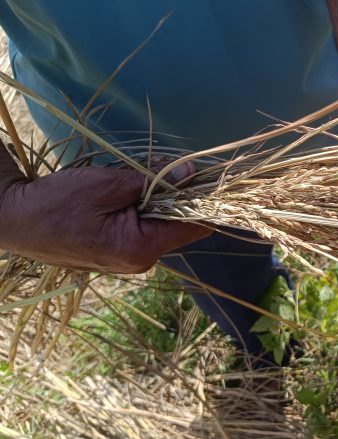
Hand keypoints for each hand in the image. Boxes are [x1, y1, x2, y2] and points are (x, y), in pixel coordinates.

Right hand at [0, 165, 210, 272]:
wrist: (14, 220)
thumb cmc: (57, 203)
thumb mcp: (109, 184)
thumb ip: (154, 180)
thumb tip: (190, 173)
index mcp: (141, 249)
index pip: (194, 227)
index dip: (205, 201)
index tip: (209, 177)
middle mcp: (140, 262)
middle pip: (178, 224)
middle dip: (177, 196)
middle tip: (165, 168)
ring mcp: (129, 260)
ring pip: (161, 224)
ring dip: (157, 200)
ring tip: (135, 181)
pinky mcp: (118, 253)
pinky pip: (143, 228)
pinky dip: (142, 209)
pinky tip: (125, 195)